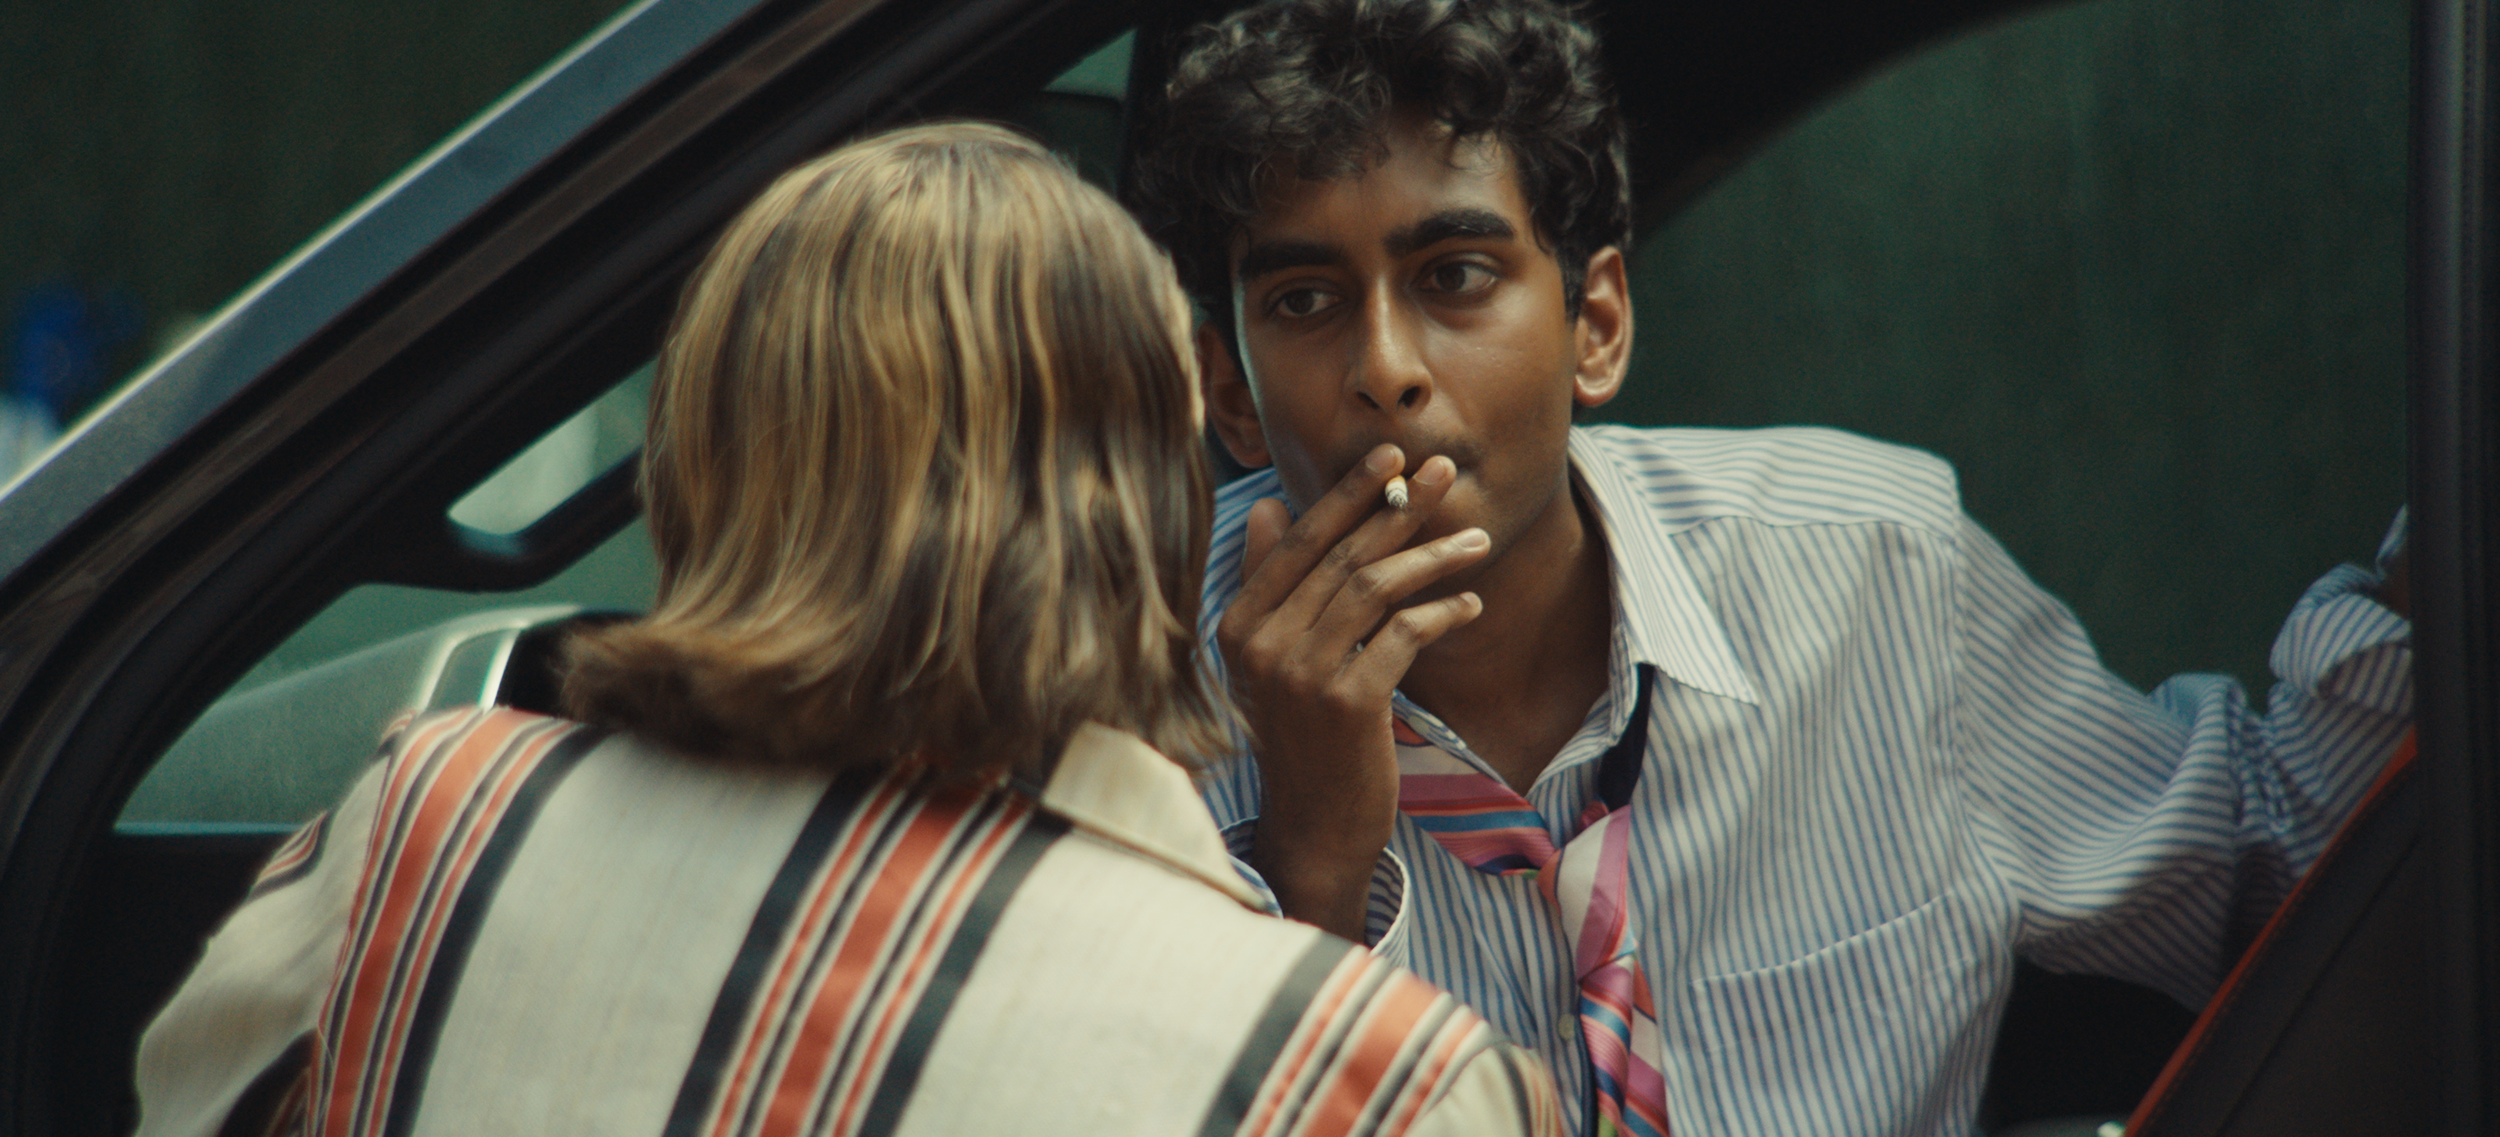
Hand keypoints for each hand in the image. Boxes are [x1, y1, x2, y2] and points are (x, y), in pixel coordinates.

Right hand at [1217, 444, 1490, 939]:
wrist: (1313, 829)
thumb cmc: (1302, 737)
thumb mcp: (1272, 660)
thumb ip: (1270, 584)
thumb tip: (1270, 506)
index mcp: (1238, 625)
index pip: (1299, 541)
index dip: (1348, 494)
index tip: (1392, 456)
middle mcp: (1262, 644)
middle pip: (1342, 554)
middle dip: (1400, 505)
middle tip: (1446, 470)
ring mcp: (1302, 673)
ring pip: (1377, 586)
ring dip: (1435, 556)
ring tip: (1477, 540)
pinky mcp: (1349, 702)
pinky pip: (1406, 632)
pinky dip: (1444, 611)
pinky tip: (1471, 604)